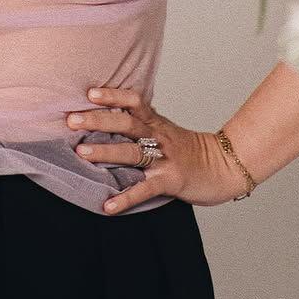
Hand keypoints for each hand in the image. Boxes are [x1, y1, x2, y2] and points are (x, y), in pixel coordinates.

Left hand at [66, 84, 248, 213]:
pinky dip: (125, 198)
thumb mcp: (165, 130)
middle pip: (126, 124)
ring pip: (132, 152)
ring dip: (106, 152)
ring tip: (82, 153)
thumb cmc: (190, 150)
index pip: (134, 102)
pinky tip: (107, 206)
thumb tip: (106, 119)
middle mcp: (159, 137)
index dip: (113, 96)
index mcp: (156, 122)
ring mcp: (165, 159)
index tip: (90, 93)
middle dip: (98, 121)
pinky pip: (145, 189)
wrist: (225, 167)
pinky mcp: (171, 181)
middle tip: (72, 120)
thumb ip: (141, 125)